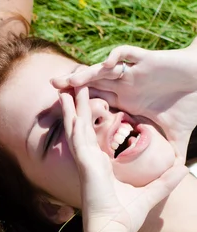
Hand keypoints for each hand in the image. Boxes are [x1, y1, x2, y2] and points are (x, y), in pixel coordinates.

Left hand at [52, 40, 196, 159]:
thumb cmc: (191, 102)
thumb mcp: (176, 131)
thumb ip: (170, 151)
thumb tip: (174, 173)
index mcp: (127, 100)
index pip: (96, 103)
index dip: (79, 107)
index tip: (62, 115)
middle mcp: (126, 84)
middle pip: (92, 84)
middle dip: (73, 86)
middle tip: (52, 87)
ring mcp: (134, 71)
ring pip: (103, 70)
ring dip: (87, 73)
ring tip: (70, 80)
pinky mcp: (147, 59)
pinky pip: (126, 54)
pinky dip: (115, 57)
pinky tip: (105, 63)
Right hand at [60, 87, 187, 231]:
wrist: (112, 230)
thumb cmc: (125, 217)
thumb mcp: (151, 193)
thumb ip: (165, 180)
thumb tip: (181, 168)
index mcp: (99, 166)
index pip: (94, 137)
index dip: (91, 120)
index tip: (92, 106)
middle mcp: (89, 160)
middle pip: (82, 126)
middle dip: (79, 106)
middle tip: (74, 87)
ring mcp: (85, 159)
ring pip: (76, 124)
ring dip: (73, 103)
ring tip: (67, 85)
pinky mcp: (85, 160)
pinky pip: (77, 132)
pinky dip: (72, 114)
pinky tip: (68, 99)